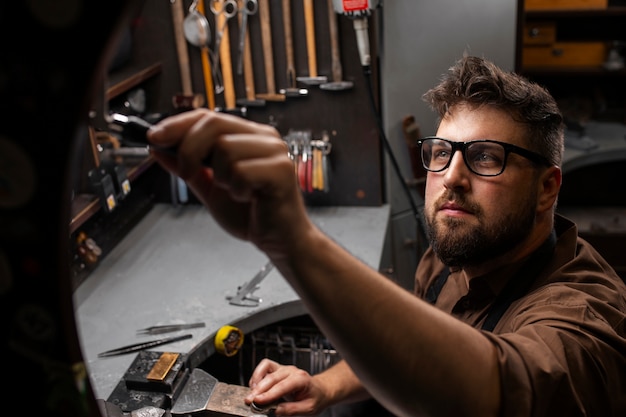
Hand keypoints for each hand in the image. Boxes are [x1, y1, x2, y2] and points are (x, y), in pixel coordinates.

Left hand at [147, 109, 310, 254]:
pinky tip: (248, 198)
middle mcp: (264, 138)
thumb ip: (187, 168)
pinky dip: (236, 190)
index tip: (155, 137)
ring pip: (225, 149)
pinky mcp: (281, 170)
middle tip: (188, 173)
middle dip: (189, 150)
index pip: (208, 116)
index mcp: (248, 136)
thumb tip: (159, 149)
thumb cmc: (251, 214)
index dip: (178, 124)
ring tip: (234, 191)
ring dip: (220, 177)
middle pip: (213, 125)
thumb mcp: (210, 188)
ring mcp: (275, 152)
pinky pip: (241, 171)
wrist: (278, 239)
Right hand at [245, 359, 331, 415]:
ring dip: (256, 379)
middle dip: (258, 390)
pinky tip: (254, 386)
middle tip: (249, 401)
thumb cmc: (315, 397)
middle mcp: (291, 371)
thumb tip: (276, 411)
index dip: (269, 394)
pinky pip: (264, 367)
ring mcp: (284, 369)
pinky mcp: (278, 369)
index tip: (258, 401)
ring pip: (266, 367)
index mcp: (301, 379)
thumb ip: (292, 410)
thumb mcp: (309, 408)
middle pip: (272, 377)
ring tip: (251, 392)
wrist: (320, 390)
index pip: (282, 386)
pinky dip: (257, 375)